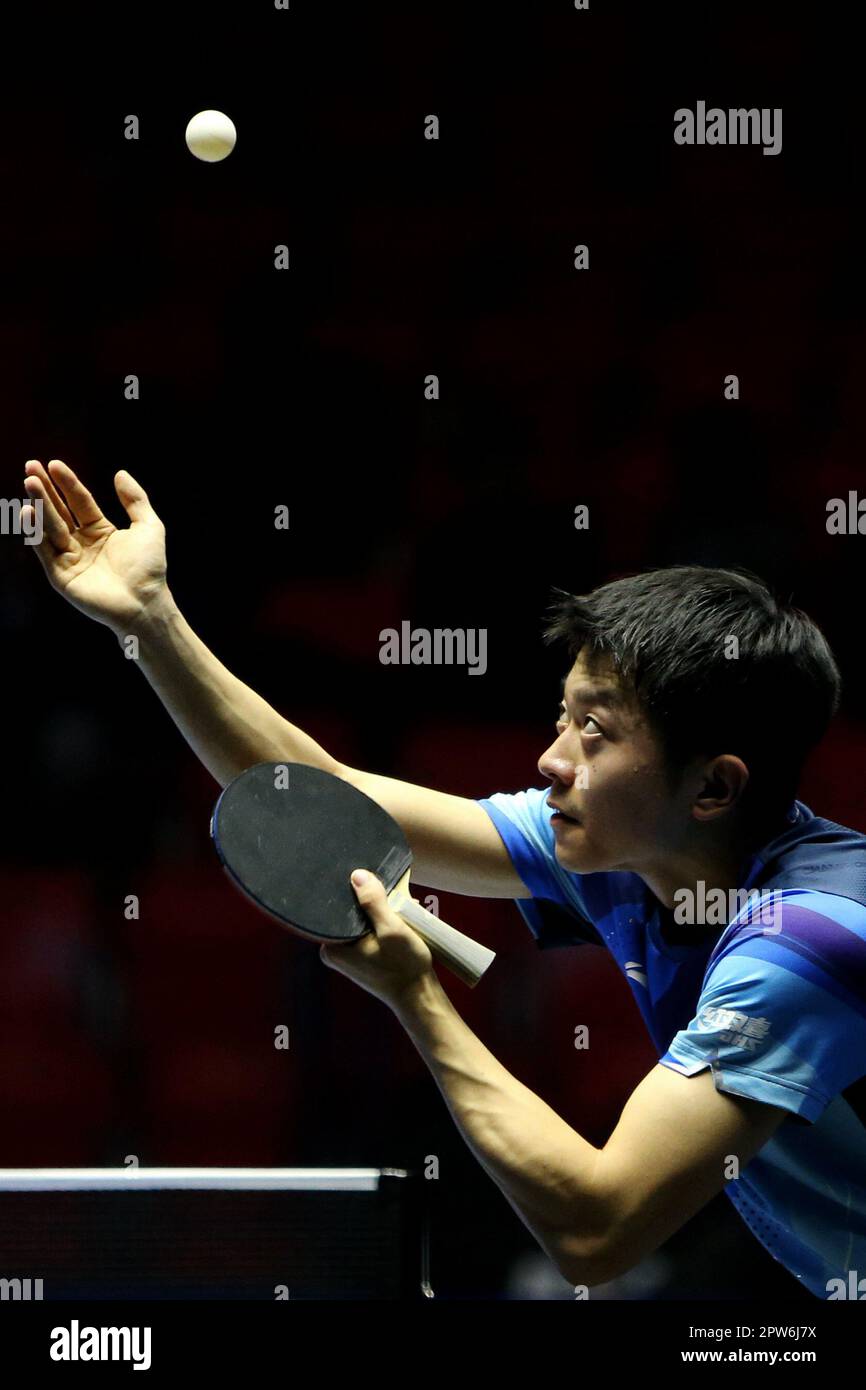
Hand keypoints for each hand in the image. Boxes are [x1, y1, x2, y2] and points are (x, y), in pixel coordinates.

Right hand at [22, 459, 169, 631]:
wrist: (144, 602)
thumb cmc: (149, 568)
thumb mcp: (149, 526)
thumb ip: (135, 499)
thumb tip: (120, 473)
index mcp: (100, 531)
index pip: (79, 501)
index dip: (67, 483)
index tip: (54, 463)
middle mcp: (82, 543)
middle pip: (59, 511)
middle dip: (45, 490)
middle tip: (31, 467)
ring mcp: (69, 559)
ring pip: (50, 527)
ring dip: (39, 505)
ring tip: (30, 482)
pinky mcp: (60, 576)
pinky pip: (44, 551)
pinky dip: (35, 532)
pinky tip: (29, 512)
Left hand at [319, 870, 435, 1007]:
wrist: (419, 997)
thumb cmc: (405, 968)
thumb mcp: (391, 930)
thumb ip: (373, 902)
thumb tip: (357, 875)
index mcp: (332, 946)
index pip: (336, 906)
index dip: (357, 892)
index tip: (376, 886)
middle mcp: (335, 950)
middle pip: (351, 912)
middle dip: (374, 903)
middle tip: (396, 901)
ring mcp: (348, 954)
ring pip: (363, 919)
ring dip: (382, 912)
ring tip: (402, 913)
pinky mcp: (362, 955)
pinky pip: (369, 930)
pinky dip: (384, 923)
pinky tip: (400, 922)